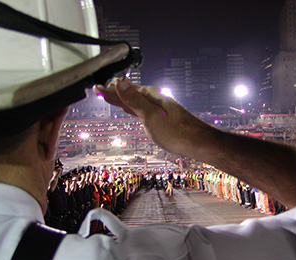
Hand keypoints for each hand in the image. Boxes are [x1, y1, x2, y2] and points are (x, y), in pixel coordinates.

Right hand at [94, 79, 215, 158]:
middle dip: (114, 93)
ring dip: (121, 99)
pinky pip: (141, 109)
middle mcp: (154, 99)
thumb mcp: (151, 115)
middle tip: (99, 90)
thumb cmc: (176, 131)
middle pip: (129, 94)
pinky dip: (132, 107)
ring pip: (134, 101)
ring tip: (110, 96)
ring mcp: (157, 108)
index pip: (125, 89)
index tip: (97, 87)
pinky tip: (129, 108)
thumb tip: (120, 82)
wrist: (197, 142)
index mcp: (150, 96)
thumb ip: (134, 100)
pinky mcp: (160, 118)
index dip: (110, 89)